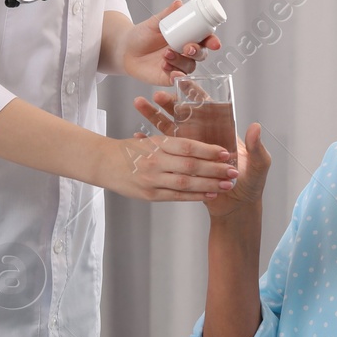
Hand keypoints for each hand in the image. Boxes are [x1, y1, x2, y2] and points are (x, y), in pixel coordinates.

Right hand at [97, 124, 238, 202]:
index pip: (187, 146)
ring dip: (209, 185)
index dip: (208, 150)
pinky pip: (177, 196)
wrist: (104, 164)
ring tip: (227, 185)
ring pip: (186, 183)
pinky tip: (210, 194)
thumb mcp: (151, 140)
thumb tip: (199, 144)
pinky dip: (195, 196)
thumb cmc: (130, 150)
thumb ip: (173, 143)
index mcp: (158, 144)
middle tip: (233, 171)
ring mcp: (152, 180)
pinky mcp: (150, 195)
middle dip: (214, 169)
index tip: (226, 152)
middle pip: (190, 166)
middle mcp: (155, 161)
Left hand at [119, 0, 222, 85]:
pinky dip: (175, 74)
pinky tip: (165, 67)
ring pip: (190, 66)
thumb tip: (179, 3)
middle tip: (187, 47)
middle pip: (201, 54)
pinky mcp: (169, 77)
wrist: (125, 50)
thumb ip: (167, 14)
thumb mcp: (154, 23)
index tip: (214, 42)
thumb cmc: (142, 34)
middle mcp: (185, 52)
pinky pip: (178, 79)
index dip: (212, 41)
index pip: (205, 40)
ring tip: (165, 54)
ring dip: (181, 60)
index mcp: (187, 37)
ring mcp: (178, 66)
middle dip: (197, 51)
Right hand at [133, 91, 269, 217]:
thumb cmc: (249, 182)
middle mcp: (201, 140)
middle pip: (182, 118)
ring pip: (168, 134)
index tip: (180, 80)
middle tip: (157, 95)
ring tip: (140, 104)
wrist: (239, 208)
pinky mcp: (179, 171)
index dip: (192, 93)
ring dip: (154, 118)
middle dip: (169, 104)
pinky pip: (163, 158)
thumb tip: (256, 127)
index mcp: (219, 133)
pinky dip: (151, 147)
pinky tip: (137, 137)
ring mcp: (189, 156)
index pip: (203, 107)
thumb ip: (256, 148)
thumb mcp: (258, 164)